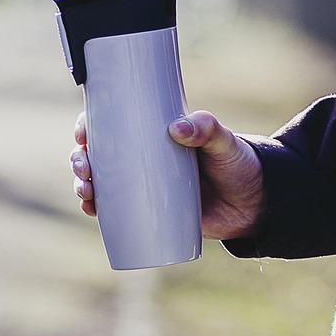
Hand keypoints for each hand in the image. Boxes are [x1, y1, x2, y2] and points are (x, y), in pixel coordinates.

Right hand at [70, 109, 265, 239]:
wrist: (256, 204)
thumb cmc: (238, 164)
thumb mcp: (224, 142)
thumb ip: (207, 128)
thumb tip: (176, 127)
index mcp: (153, 134)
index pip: (112, 123)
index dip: (88, 125)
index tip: (82, 133)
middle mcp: (143, 158)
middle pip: (98, 154)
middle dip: (80, 159)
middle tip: (85, 168)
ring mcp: (144, 186)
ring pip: (101, 182)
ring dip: (83, 185)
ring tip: (87, 192)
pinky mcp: (150, 212)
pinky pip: (116, 211)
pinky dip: (98, 210)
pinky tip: (91, 210)